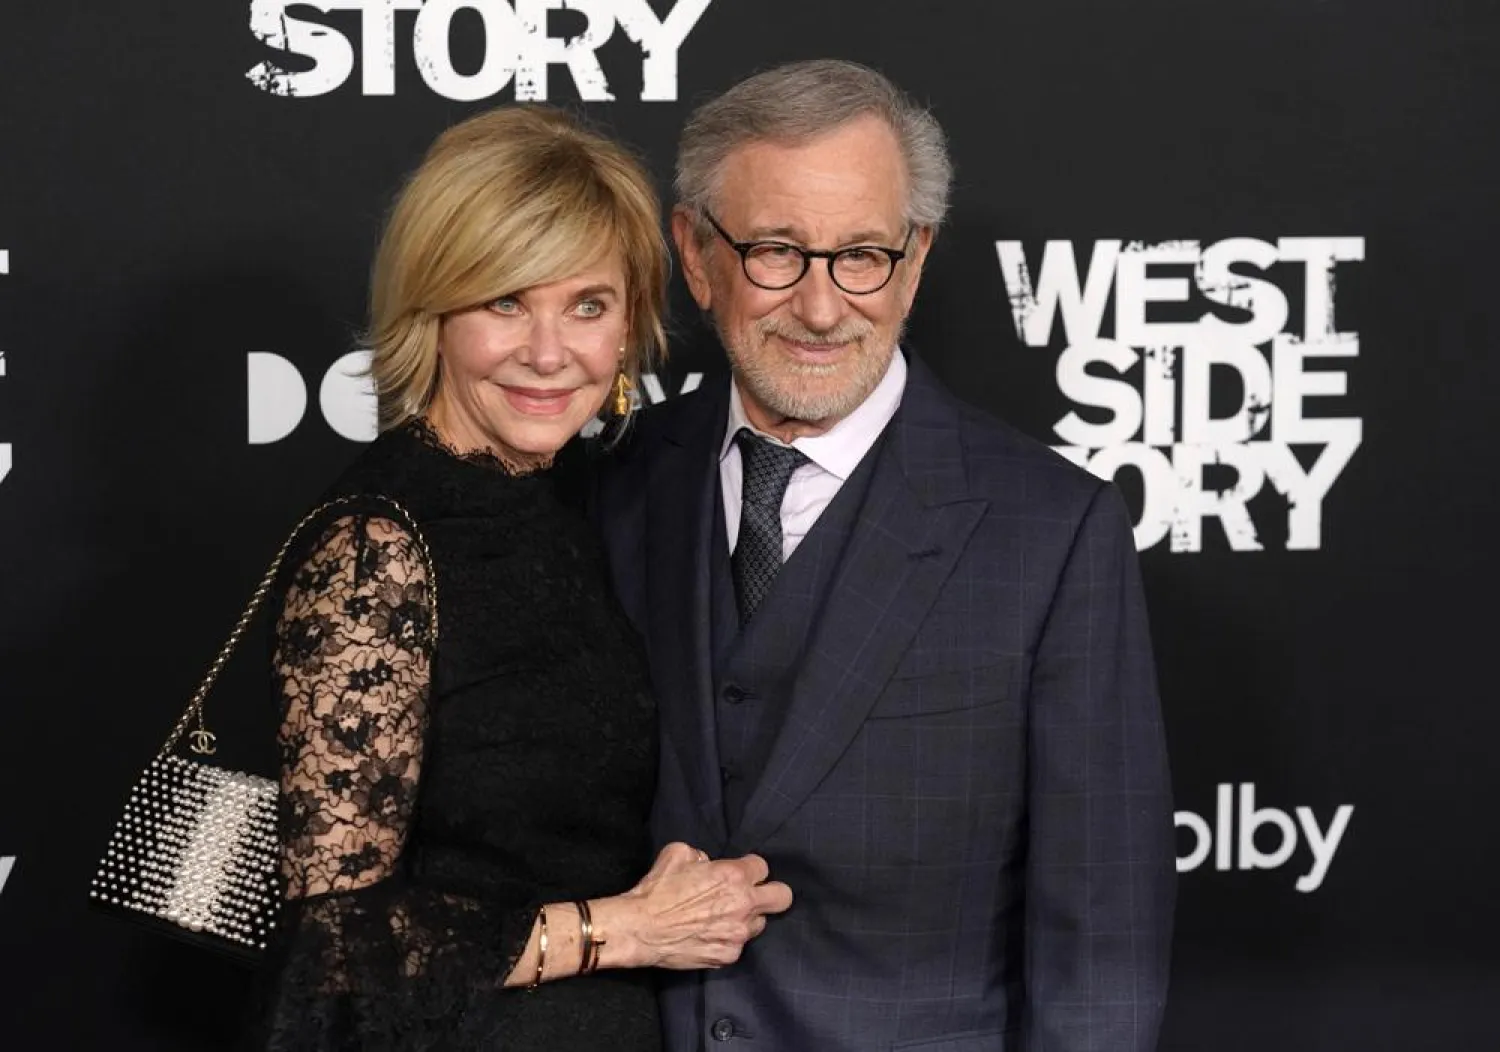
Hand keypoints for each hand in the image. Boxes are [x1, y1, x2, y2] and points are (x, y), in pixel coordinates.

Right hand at [592, 842, 792, 969]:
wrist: (640, 929)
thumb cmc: (657, 890)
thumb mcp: (677, 853)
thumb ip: (702, 854)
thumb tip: (708, 862)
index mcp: (734, 876)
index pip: (763, 867)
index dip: (750, 869)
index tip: (741, 873)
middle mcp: (743, 905)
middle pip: (783, 898)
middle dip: (772, 894)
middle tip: (755, 895)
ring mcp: (738, 934)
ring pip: (759, 924)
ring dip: (746, 919)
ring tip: (722, 918)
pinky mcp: (728, 956)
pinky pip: (738, 944)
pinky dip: (728, 939)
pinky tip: (709, 934)